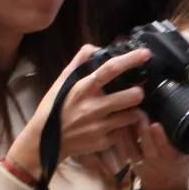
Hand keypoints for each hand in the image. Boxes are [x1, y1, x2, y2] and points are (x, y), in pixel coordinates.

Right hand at [7, 45, 151, 174]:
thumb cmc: (53, 109)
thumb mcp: (61, 84)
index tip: (145, 54)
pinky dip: (122, 127)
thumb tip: (93, 47)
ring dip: (133, 111)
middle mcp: (93, 107)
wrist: (42, 142)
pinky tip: (115, 125)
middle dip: (138, 92)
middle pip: (132, 96)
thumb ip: (78, 64)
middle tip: (135, 92)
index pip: (110, 69)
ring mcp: (99, 127)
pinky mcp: (102, 142)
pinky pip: (123, 132)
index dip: (130, 60)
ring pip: (133, 115)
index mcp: (82, 89)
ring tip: (126, 109)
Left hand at [106, 113, 188, 189]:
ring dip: (129, 131)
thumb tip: (187, 118)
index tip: (155, 124)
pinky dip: (122, 137)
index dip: (160, 137)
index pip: (167, 148)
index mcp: (174, 158)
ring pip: (132, 147)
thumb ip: (186, 139)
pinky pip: (124, 149)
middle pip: (147, 146)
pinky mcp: (131, 161)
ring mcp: (142, 162)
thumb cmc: (178, 164)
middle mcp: (156, 161)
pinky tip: (121, 123)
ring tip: (128, 114)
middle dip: (143, 129)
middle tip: (140, 112)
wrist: (165, 186)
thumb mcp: (187, 154)